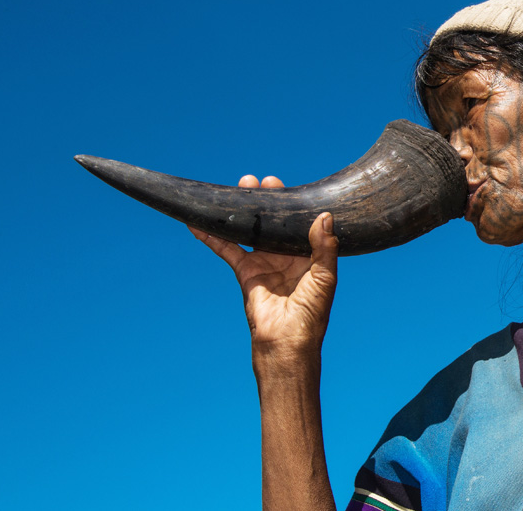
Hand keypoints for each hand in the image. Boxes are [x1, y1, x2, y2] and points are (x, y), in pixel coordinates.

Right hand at [190, 175, 338, 360]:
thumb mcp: (325, 276)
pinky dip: (212, 237)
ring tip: (235, 188)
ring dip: (241, 212)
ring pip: (249, 231)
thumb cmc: (312, 313)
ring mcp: (264, 263)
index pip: (296, 223)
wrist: (287, 341)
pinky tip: (198, 223)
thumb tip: (324, 216)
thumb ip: (324, 246)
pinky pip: (226, 250)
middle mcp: (285, 256)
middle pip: (271, 222)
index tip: (276, 184)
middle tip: (254, 182)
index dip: (287, 204)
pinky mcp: (245, 272)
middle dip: (262, 201)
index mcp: (307, 255)